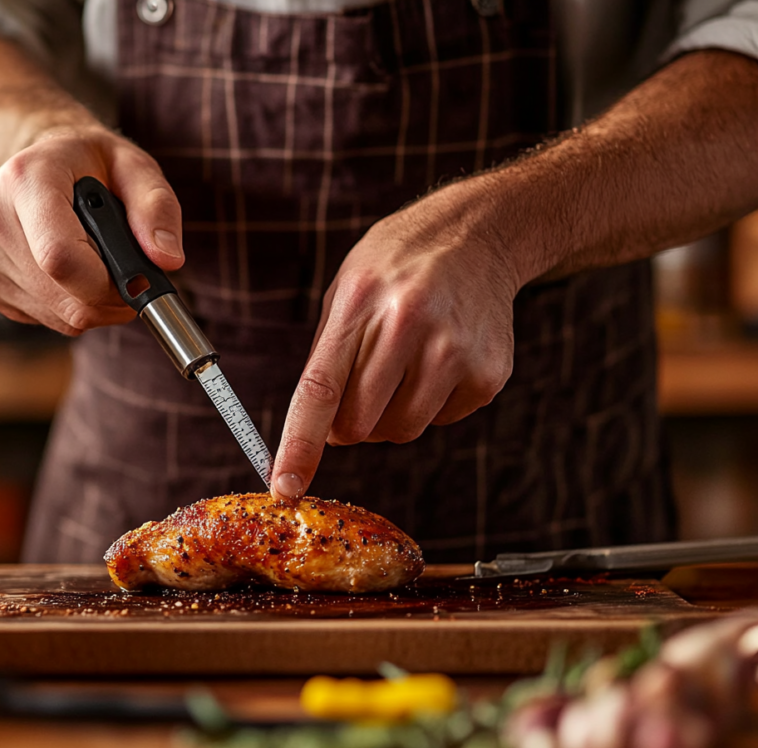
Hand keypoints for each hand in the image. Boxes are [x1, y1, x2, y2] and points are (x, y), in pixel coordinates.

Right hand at [0, 126, 183, 335]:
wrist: (38, 165)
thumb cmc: (91, 165)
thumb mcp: (134, 167)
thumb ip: (156, 208)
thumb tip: (167, 260)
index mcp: (26, 179)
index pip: (60, 257)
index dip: (107, 284)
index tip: (135, 279)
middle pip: (64, 297)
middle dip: (109, 297)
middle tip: (125, 272)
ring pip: (58, 316)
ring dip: (92, 304)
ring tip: (96, 263)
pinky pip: (42, 319)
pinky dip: (68, 307)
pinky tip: (69, 272)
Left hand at [270, 180, 521, 499]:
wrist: (477, 235)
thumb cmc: (397, 266)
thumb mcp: (346, 290)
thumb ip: (327, 358)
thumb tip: (317, 432)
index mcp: (361, 302)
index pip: (321, 390)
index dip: (300, 444)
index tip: (284, 485)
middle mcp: (409, 325)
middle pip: (359, 425)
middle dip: (348, 424)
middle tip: (358, 390)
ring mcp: (455, 351)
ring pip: (400, 431)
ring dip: (389, 417)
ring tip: (402, 365)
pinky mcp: (488, 374)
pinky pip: (440, 421)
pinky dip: (430, 404)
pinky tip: (438, 360)